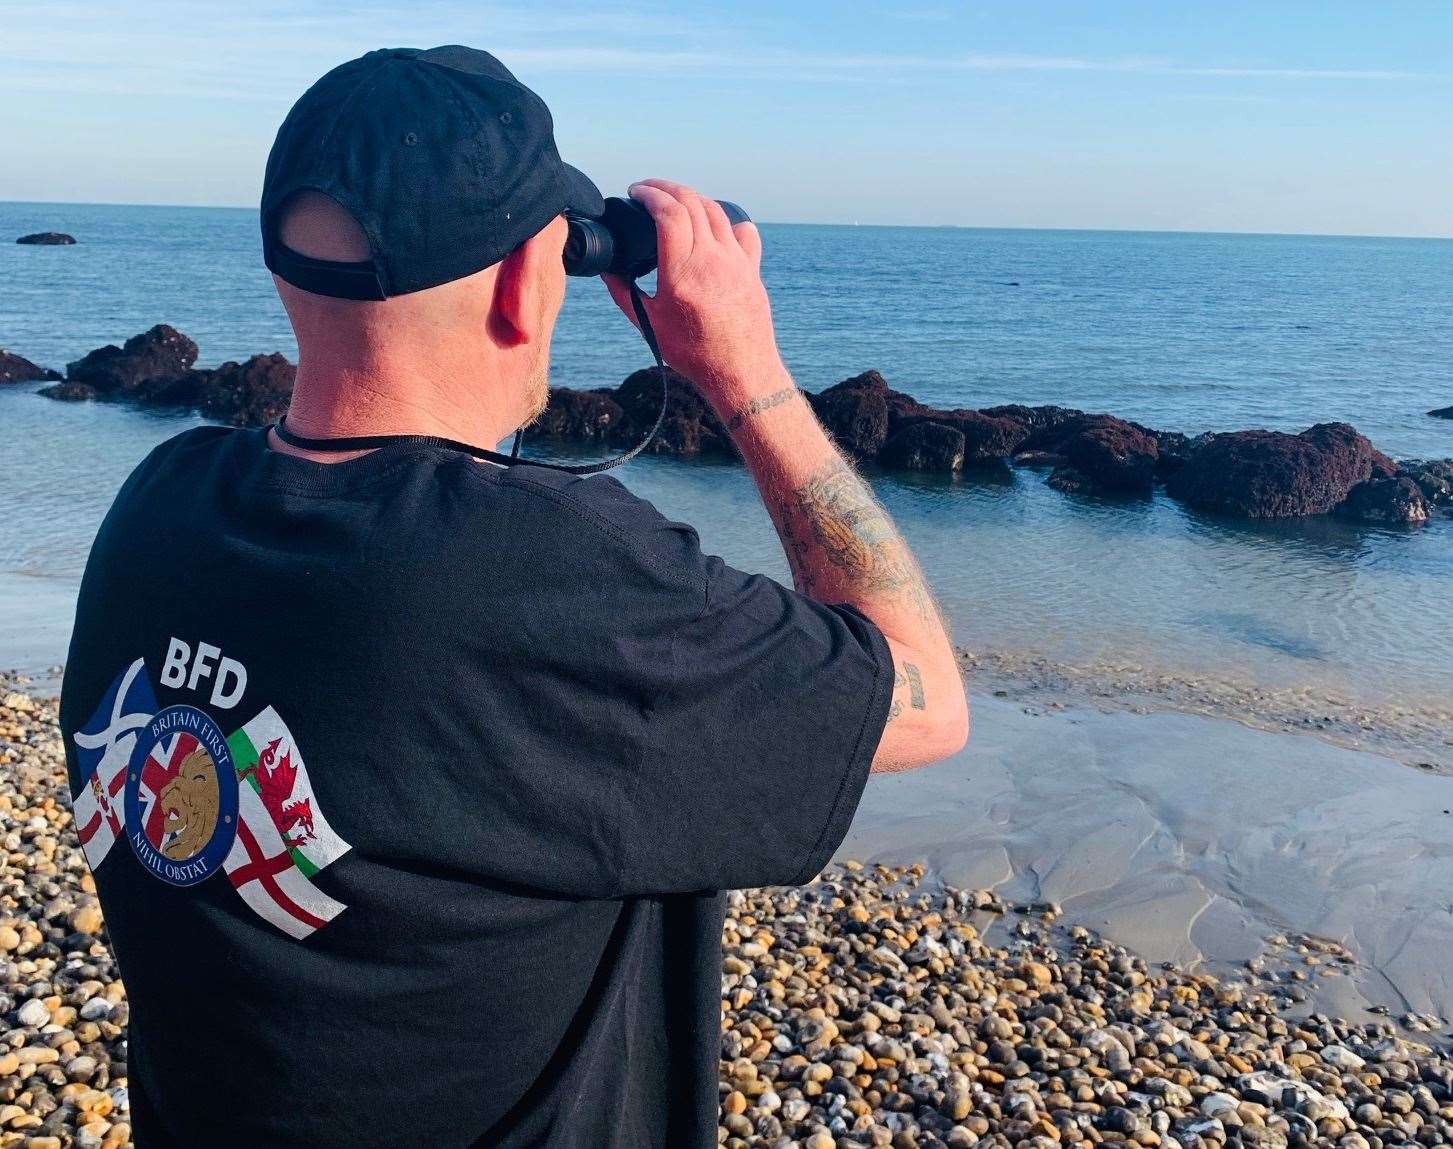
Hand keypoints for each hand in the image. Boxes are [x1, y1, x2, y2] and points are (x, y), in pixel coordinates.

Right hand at [602, 178, 788, 411]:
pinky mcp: (752, 268)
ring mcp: (735, 261)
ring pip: (716, 210)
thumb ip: (625, 295)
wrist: (740, 371)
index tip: (636, 192)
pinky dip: (726, 219)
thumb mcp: (650, 325)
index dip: (649, 194)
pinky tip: (715, 224)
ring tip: (676, 200)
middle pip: (691, 202)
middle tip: (648, 189)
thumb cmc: (694, 353)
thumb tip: (606, 273)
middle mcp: (711, 259)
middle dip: (666, 187)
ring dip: (692, 197)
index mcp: (682, 272)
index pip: (668, 213)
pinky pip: (743, 230)